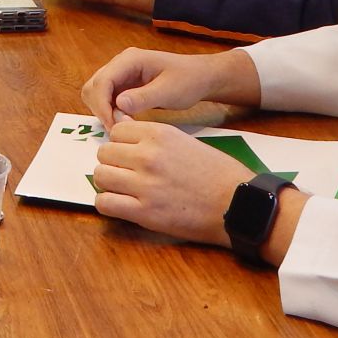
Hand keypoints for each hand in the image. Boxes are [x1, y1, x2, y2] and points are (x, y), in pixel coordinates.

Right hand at [81, 46, 258, 129]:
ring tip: (123, 126)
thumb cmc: (188, 80)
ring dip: (103, 112)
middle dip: (100, 109)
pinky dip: (110, 112)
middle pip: (93, 87)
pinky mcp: (124, 85)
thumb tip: (118, 105)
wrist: (201, 77)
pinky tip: (125, 122)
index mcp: (129, 60)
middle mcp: (120, 64)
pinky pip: (107, 99)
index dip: (102, 106)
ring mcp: (121, 74)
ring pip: (97, 94)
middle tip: (118, 129)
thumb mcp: (169, 91)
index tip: (113, 127)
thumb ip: (144, 97)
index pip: (102, 81)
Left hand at [92, 120, 251, 245]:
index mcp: (159, 134)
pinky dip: (108, 204)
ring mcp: (144, 185)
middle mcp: (148, 156)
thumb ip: (151, 136)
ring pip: (100, 176)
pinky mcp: (144, 213)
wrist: (237, 202)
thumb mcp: (184, 141)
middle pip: (104, 153)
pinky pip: (104, 204)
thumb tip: (121, 124)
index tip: (129, 154)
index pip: (116, 131)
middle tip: (126, 174)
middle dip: (113, 163)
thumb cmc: (215, 172)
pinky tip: (123, 205)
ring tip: (124, 189)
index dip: (121, 144)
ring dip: (109, 183)